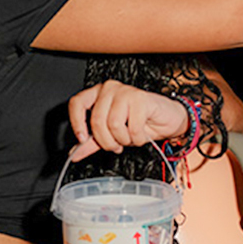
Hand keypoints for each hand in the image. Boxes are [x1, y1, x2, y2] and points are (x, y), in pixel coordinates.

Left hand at [67, 80, 189, 159]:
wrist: (168, 120)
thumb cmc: (141, 122)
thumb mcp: (112, 134)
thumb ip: (93, 142)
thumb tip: (74, 154)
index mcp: (99, 94)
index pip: (77, 103)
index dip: (77, 122)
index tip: (82, 139)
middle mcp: (110, 89)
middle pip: (97, 120)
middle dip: (107, 141)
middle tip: (117, 145)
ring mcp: (125, 91)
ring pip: (113, 125)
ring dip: (124, 139)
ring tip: (132, 137)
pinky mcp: (141, 98)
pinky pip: (132, 127)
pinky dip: (138, 138)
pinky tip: (142, 134)